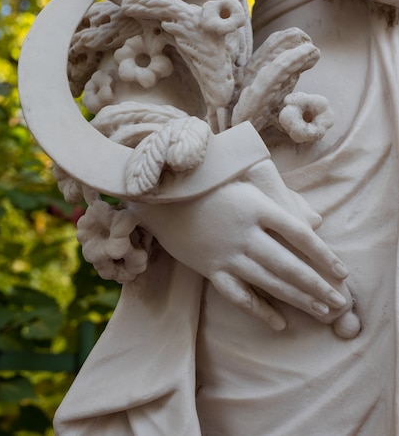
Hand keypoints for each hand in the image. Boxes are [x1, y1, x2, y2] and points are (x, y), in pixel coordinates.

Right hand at [131, 158, 359, 336]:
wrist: (162, 196)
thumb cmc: (208, 185)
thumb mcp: (246, 183)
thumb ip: (281, 201)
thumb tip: (317, 221)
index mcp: (257, 207)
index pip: (300, 235)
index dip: (323, 255)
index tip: (341, 272)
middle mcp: (246, 233)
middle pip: (289, 264)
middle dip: (317, 285)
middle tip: (340, 302)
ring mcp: (227, 253)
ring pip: (269, 282)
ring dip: (298, 299)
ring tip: (321, 311)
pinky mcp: (210, 269)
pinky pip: (239, 295)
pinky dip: (259, 310)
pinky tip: (279, 322)